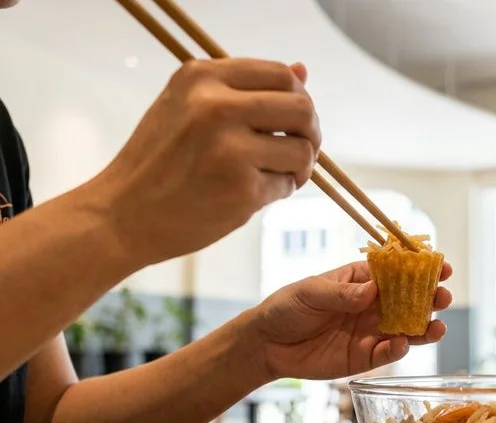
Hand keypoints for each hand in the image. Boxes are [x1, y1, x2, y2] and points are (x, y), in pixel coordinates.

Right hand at [90, 59, 319, 265]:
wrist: (121, 215)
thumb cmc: (158, 161)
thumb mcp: (188, 106)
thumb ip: (244, 88)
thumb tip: (304, 70)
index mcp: (202, 78)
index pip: (282, 74)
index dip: (299, 98)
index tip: (293, 120)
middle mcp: (216, 106)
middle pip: (302, 108)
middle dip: (310, 133)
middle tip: (298, 151)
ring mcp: (230, 148)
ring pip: (302, 150)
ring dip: (298, 167)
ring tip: (274, 176)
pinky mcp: (241, 188)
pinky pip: (286, 185)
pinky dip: (278, 191)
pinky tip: (251, 195)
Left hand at [248, 261, 453, 380]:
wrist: (267, 345)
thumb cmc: (287, 307)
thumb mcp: (311, 292)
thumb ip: (342, 293)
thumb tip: (372, 291)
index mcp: (362, 280)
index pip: (396, 271)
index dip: (419, 268)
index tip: (439, 266)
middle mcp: (372, 305)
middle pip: (409, 300)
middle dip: (430, 298)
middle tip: (443, 298)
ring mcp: (371, 331)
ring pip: (406, 328)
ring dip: (424, 328)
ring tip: (437, 328)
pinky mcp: (364, 357)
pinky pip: (387, 353)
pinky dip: (398, 350)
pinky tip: (402, 345)